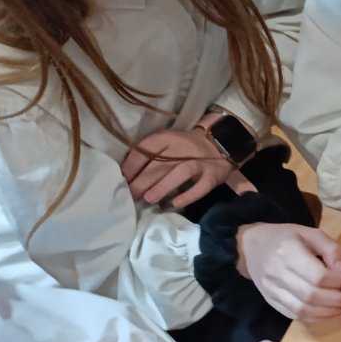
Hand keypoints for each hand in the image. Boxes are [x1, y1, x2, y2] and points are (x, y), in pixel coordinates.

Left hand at [121, 116, 236, 208]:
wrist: (218, 144)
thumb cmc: (184, 148)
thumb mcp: (166, 143)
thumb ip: (149, 155)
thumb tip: (128, 175)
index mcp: (167, 138)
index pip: (146, 150)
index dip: (132, 166)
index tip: (122, 180)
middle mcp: (183, 148)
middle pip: (161, 164)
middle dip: (143, 181)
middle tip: (132, 195)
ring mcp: (199, 162)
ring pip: (180, 173)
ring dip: (162, 186)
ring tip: (149, 199)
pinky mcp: (212, 175)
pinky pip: (201, 187)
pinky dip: (188, 195)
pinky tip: (175, 203)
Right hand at [236, 223, 340, 320]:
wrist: (253, 247)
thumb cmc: (287, 237)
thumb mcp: (311, 234)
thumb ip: (331, 250)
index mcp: (287, 252)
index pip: (318, 276)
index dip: (338, 282)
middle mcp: (277, 273)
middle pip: (312, 296)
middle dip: (336, 300)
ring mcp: (272, 290)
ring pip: (303, 310)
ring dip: (328, 312)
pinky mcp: (271, 302)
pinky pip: (296, 316)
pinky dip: (315, 317)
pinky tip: (327, 311)